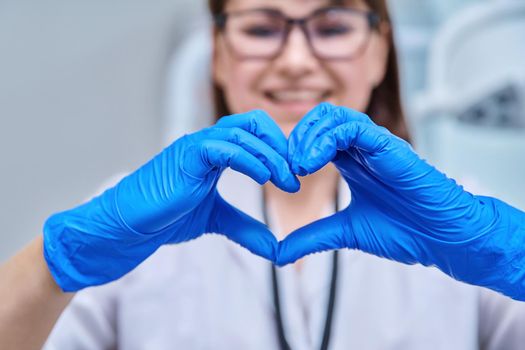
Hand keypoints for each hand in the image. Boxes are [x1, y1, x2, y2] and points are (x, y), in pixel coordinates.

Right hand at [44, 110, 298, 291]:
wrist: (130, 225)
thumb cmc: (166, 216)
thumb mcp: (217, 220)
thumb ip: (246, 227)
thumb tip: (276, 247)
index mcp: (215, 152)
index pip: (255, 133)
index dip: (279, 150)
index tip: (294, 177)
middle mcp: (207, 142)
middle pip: (254, 124)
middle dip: (281, 147)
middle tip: (296, 177)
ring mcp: (196, 146)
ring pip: (244, 133)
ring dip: (272, 156)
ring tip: (287, 182)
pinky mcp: (187, 155)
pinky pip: (226, 148)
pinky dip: (250, 160)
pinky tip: (266, 178)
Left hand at [277, 103, 524, 299]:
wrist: (443, 239)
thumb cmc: (405, 231)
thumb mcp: (346, 232)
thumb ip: (312, 237)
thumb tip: (279, 253)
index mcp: (352, 161)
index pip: (314, 137)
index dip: (292, 150)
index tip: (280, 176)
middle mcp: (362, 147)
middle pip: (320, 119)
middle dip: (296, 139)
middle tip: (286, 168)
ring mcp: (376, 144)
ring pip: (333, 116)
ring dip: (307, 137)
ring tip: (298, 166)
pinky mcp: (389, 146)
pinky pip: (353, 127)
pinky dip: (326, 139)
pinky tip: (311, 163)